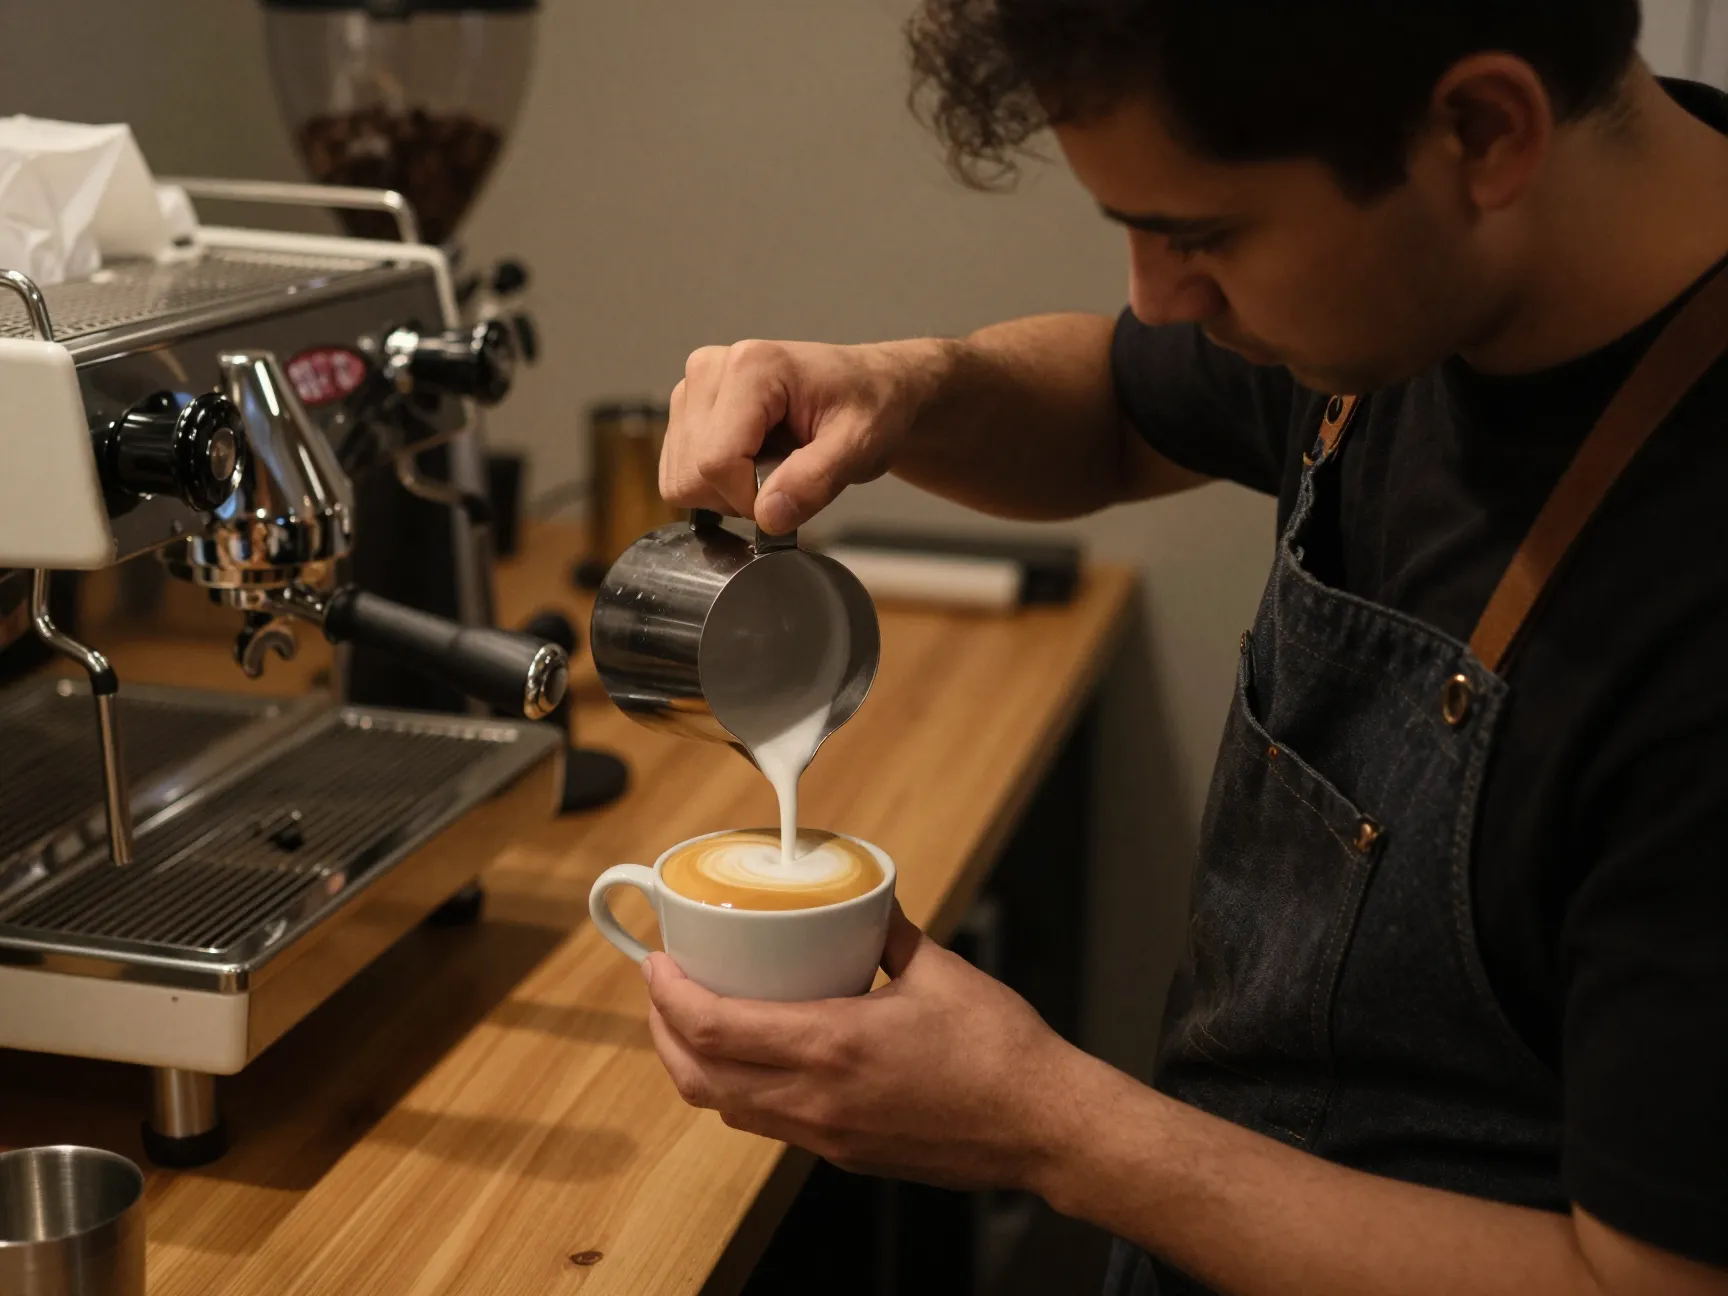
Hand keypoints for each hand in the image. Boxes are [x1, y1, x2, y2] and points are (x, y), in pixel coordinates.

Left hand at [642, 902, 1087, 1191]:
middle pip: (699, 1079)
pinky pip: (765, 1124)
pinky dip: (735, 1091)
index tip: (656, 963)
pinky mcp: (843, 1154)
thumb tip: (863, 899)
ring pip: (725, 1109)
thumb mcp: (938, 968)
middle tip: (662, 989)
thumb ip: (887, 930)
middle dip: (663, 1032)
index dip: (669, 996)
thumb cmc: (999, 1049)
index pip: (715, 1028)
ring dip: (693, 1067)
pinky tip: (750, 1058)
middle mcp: (817, 1100)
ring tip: (692, 1022)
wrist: (1041, 1125)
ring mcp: (826, 1135)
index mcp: (833, 1045)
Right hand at [659, 338, 950, 534]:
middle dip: (736, 496)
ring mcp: (692, 388)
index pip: (715, 462)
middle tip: (785, 476)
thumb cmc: (869, 406)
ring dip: (725, 492)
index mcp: (750, 367)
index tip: (789, 492)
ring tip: (771, 465)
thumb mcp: (858, 446)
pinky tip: (752, 462)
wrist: (870, 389)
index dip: (748, 498)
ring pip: (679, 478)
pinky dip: (714, 485)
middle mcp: (710, 370)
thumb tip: (768, 516)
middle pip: (691, 474)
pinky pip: (678, 473)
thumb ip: (814, 481)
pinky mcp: (687, 409)